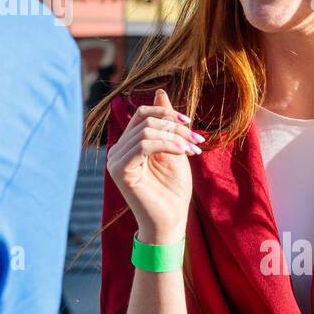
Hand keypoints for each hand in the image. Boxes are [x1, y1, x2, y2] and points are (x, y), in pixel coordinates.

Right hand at [106, 89, 202, 240]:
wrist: (171, 221)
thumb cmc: (172, 190)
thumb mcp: (174, 149)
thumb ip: (165, 123)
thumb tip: (160, 91)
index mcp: (128, 145)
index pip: (142, 115)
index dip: (166, 113)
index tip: (190, 124)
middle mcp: (117, 151)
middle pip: (146, 121)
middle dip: (175, 127)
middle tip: (198, 142)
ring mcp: (115, 160)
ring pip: (146, 131)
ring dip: (175, 137)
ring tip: (193, 150)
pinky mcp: (119, 171)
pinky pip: (143, 145)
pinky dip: (166, 144)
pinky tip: (183, 153)